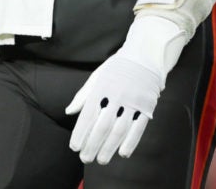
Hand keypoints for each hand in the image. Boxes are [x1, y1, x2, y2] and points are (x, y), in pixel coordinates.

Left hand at [65, 49, 160, 164]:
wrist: (145, 56)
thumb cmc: (116, 68)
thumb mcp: (97, 76)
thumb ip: (83, 96)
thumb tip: (68, 112)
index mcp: (101, 87)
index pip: (88, 115)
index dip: (80, 133)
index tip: (74, 147)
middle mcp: (116, 95)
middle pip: (102, 126)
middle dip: (92, 144)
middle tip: (85, 158)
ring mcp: (133, 101)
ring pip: (119, 130)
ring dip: (109, 147)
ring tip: (101, 160)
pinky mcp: (147, 106)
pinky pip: (138, 128)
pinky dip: (131, 142)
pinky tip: (122, 153)